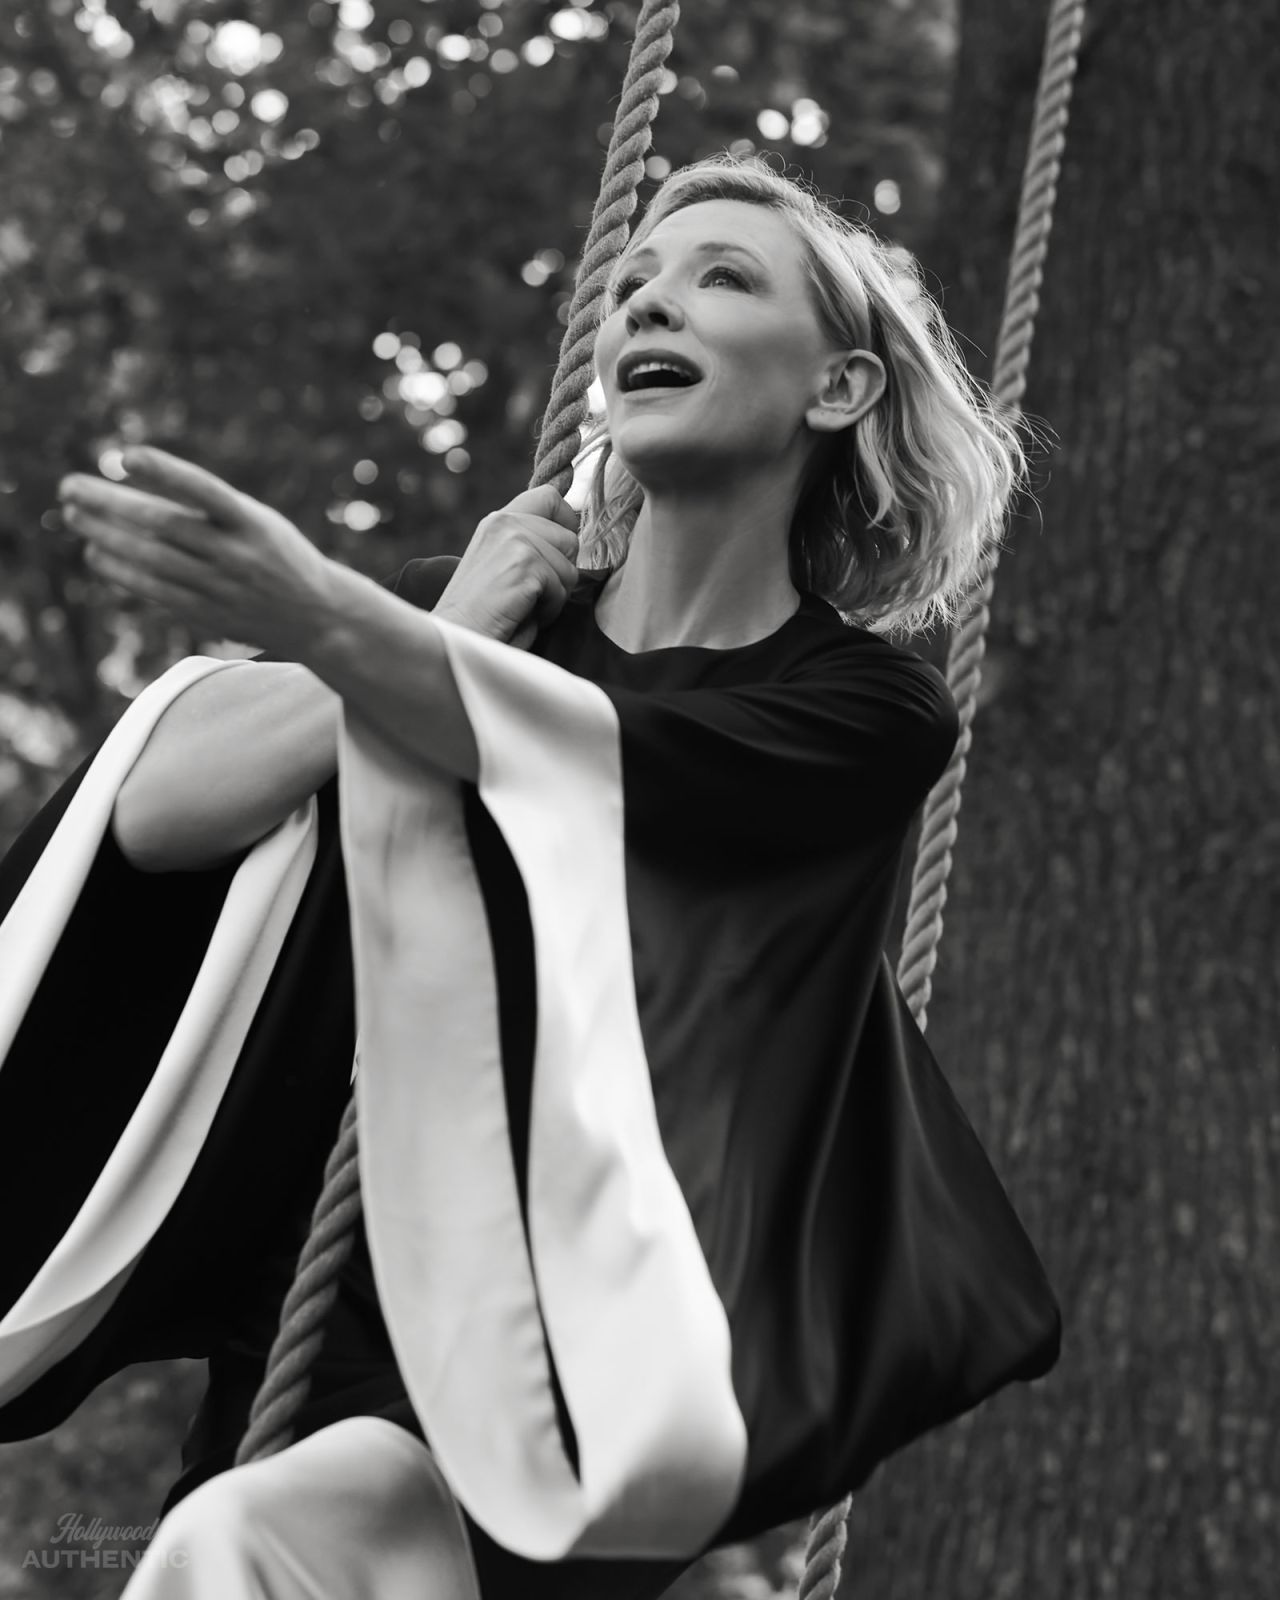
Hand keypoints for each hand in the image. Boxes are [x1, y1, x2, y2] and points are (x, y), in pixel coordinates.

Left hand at [58, 447, 339, 657]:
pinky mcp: (209, 615)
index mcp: (254, 522)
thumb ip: (209, 509)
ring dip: (105, 537)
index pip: (205, 490)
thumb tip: (134, 491)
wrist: (318, 617)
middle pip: (163, 526)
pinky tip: (97, 554)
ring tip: (73, 516)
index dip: (166, 471)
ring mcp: (223, 588)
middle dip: (111, 505)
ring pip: (152, 559)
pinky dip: (121, 571)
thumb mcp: (258, 521)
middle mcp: (239, 555)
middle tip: (70, 486)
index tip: (125, 455)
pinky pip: (155, 591)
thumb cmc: (277, 554)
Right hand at [436, 486, 580, 649]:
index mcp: (498, 519)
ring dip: (555, 594)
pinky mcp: (526, 566)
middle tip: (532, 591)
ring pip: (570, 567)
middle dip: (561, 571)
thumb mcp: (502, 562)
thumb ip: (530, 541)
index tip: (558, 552)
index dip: (565, 524)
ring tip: (523, 604)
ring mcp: (516, 542)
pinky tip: (521, 613)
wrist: (456, 635)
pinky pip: (562, 589)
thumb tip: (573, 539)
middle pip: (570, 538)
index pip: (550, 497)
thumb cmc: (481, 611)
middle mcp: (506, 522)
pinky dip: (548, 610)